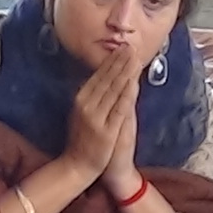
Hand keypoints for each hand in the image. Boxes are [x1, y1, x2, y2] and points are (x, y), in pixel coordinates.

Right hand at [64, 44, 141, 184]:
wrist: (77, 166)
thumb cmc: (81, 141)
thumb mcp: (81, 114)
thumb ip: (90, 98)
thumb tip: (99, 79)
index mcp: (81, 100)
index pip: (99, 76)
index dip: (111, 61)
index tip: (122, 48)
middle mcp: (87, 105)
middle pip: (107, 79)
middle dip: (120, 62)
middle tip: (131, 46)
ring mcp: (96, 117)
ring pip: (114, 90)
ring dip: (126, 72)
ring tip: (135, 58)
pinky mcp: (107, 130)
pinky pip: (120, 108)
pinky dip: (127, 93)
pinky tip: (134, 82)